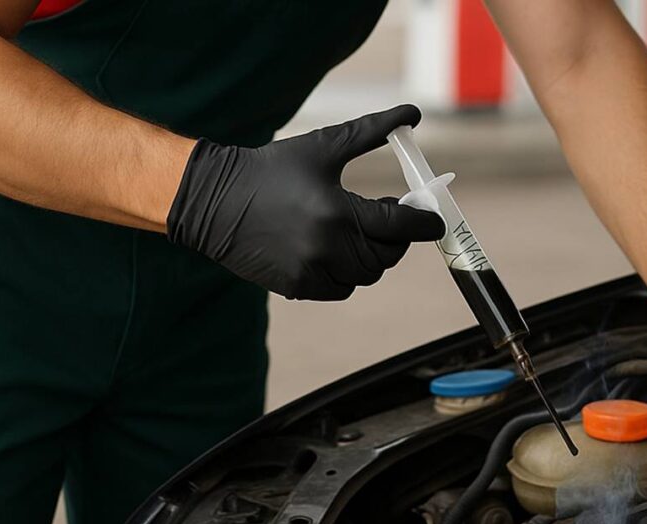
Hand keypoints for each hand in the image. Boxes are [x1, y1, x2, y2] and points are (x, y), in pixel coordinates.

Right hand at [166, 105, 444, 299]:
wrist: (213, 200)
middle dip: (395, 238)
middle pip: (387, 255)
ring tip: (357, 231)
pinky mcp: (297, 286)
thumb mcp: (323, 145)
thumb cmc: (270, 169)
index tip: (432, 219)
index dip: (424, 223)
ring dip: (370, 256)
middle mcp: (327, 248)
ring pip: (365, 276)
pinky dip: (346, 273)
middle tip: (388, 217)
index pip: (401, 226)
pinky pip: (341, 288)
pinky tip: (333, 249)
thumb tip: (412, 113)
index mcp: (337, 211)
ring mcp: (311, 272)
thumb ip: (372, 131)